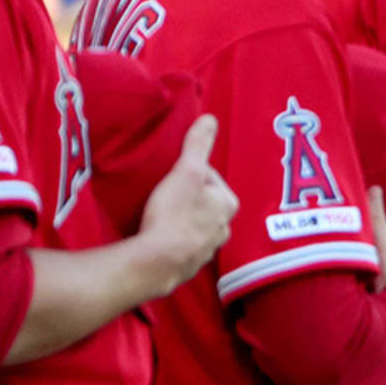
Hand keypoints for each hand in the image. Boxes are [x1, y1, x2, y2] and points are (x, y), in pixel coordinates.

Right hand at [138, 114, 237, 293]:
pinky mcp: (190, 265)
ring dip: (179, 219)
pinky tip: (158, 237)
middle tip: (162, 196)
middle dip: (186, 197)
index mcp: (228, 203)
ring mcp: (208, 249)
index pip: (209, 177)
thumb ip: (198, 145)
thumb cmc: (174, 213)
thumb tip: (210, 119)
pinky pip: (182, 245)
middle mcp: (225, 227)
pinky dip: (172, 240)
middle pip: (202, 202)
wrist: (157, 262)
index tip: (170, 177)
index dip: (188, 173)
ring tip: (158, 216)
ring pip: (194, 225)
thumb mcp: (186, 171)